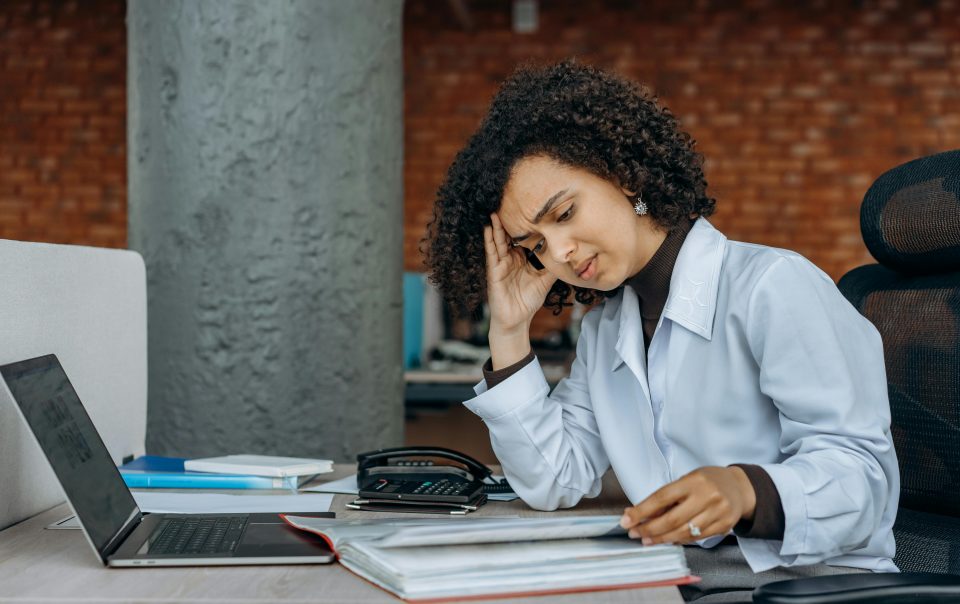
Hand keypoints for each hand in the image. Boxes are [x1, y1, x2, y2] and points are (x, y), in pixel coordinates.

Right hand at [483, 213, 556, 333]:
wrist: (517, 321)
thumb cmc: (528, 302)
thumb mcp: (545, 281)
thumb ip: (554, 267)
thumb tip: (569, 256)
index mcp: (521, 260)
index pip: (523, 239)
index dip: (526, 226)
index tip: (530, 210)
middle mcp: (510, 259)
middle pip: (509, 236)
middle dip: (509, 221)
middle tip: (510, 203)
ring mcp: (500, 264)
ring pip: (499, 241)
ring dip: (497, 227)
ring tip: (495, 211)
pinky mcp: (494, 271)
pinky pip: (492, 253)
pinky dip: (489, 240)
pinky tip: (488, 228)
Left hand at [619, 466, 755, 544]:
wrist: (740, 488)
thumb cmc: (707, 481)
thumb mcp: (687, 480)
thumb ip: (666, 497)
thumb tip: (638, 513)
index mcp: (693, 481)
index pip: (662, 497)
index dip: (641, 511)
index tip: (626, 520)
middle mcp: (707, 496)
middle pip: (672, 519)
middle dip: (649, 529)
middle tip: (634, 533)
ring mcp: (717, 513)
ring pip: (684, 532)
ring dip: (662, 538)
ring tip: (647, 540)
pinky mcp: (724, 526)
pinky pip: (696, 538)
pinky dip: (679, 540)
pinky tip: (668, 539)